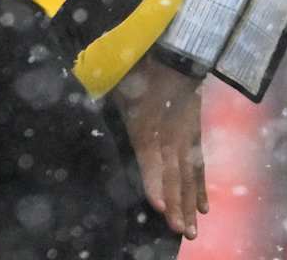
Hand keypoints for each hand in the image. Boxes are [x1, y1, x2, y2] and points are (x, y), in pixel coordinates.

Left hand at [114, 57, 207, 239]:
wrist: (178, 56)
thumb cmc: (141, 73)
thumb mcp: (119, 88)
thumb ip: (106, 105)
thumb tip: (82, 103)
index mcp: (147, 127)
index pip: (151, 160)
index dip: (155, 183)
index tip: (158, 207)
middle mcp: (169, 138)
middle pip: (174, 176)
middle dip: (176, 205)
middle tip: (179, 231)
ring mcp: (185, 140)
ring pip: (189, 178)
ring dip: (189, 204)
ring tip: (191, 231)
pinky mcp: (195, 137)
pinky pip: (199, 167)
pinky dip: (201, 188)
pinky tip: (203, 207)